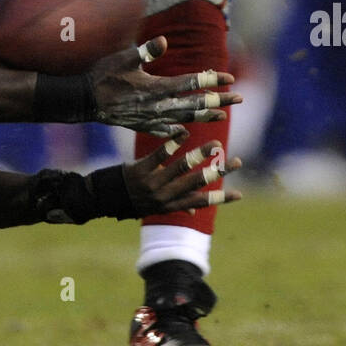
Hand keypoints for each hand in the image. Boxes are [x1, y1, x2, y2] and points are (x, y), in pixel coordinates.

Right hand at [88, 37, 240, 136]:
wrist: (84, 101)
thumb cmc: (103, 76)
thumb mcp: (123, 58)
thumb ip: (146, 51)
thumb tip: (165, 40)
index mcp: (156, 87)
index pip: (190, 84)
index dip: (211, 80)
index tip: (229, 78)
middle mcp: (157, 105)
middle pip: (194, 103)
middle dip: (218, 101)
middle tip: (239, 99)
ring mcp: (150, 118)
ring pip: (184, 118)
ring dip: (204, 116)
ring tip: (222, 115)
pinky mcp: (141, 125)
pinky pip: (165, 130)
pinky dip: (178, 129)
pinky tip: (185, 131)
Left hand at [122, 137, 241, 214]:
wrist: (106, 199)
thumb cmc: (134, 202)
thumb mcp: (155, 209)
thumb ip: (176, 206)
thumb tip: (195, 212)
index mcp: (170, 206)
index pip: (200, 202)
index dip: (220, 199)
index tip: (239, 194)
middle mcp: (164, 197)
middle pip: (196, 183)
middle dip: (218, 172)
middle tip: (236, 162)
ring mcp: (152, 183)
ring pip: (182, 168)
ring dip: (201, 154)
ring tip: (216, 144)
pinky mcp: (140, 170)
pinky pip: (159, 155)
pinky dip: (173, 143)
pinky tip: (184, 133)